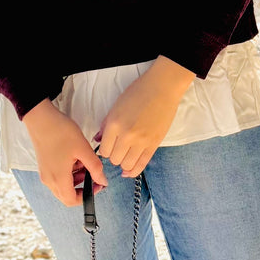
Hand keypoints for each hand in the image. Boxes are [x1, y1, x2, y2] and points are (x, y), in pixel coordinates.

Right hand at [23, 99, 106, 206]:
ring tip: (83, 160)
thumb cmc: (60, 132)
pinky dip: (68, 172)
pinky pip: (57, 176)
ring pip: (62, 185)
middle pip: (67, 194)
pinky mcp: (44, 166)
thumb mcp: (83, 149)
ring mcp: (44, 173)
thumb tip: (103, 181)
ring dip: (75, 178)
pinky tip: (74, 156)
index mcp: (58, 178)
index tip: (97, 185)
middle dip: (82, 186)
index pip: (72, 200)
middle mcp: (49, 180)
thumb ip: (95, 168)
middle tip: (91, 171)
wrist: (41, 118)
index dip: (87, 196)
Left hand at [96, 57, 194, 177]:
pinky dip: (133, 171)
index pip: (104, 150)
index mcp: (115, 124)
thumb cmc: (139, 93)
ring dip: (124, 162)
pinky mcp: (154, 145)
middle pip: (114, 159)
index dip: (105, 150)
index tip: (109, 146)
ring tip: (125, 155)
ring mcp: (141, 141)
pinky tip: (129, 170)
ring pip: (126, 165)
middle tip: (118, 149)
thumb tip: (98, 140)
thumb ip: (106, 125)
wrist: (162, 88)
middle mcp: (127, 135)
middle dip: (114, 156)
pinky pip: (141, 165)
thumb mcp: (116, 106)